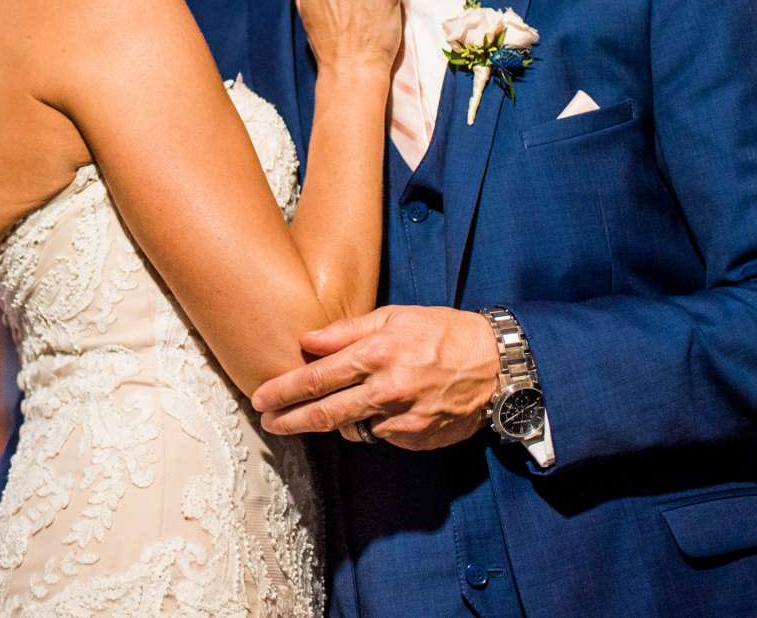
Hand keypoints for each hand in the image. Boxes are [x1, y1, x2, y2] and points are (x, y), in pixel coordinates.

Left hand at [251, 306, 497, 450]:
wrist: (496, 365)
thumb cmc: (442, 332)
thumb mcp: (394, 317)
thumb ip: (347, 331)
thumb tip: (307, 342)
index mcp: (378, 354)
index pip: (317, 378)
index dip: (284, 391)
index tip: (260, 398)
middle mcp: (387, 390)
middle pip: (325, 414)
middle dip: (290, 420)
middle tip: (268, 423)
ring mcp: (402, 419)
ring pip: (351, 429)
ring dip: (331, 423)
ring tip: (322, 412)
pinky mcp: (416, 439)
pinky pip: (380, 437)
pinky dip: (371, 426)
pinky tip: (378, 410)